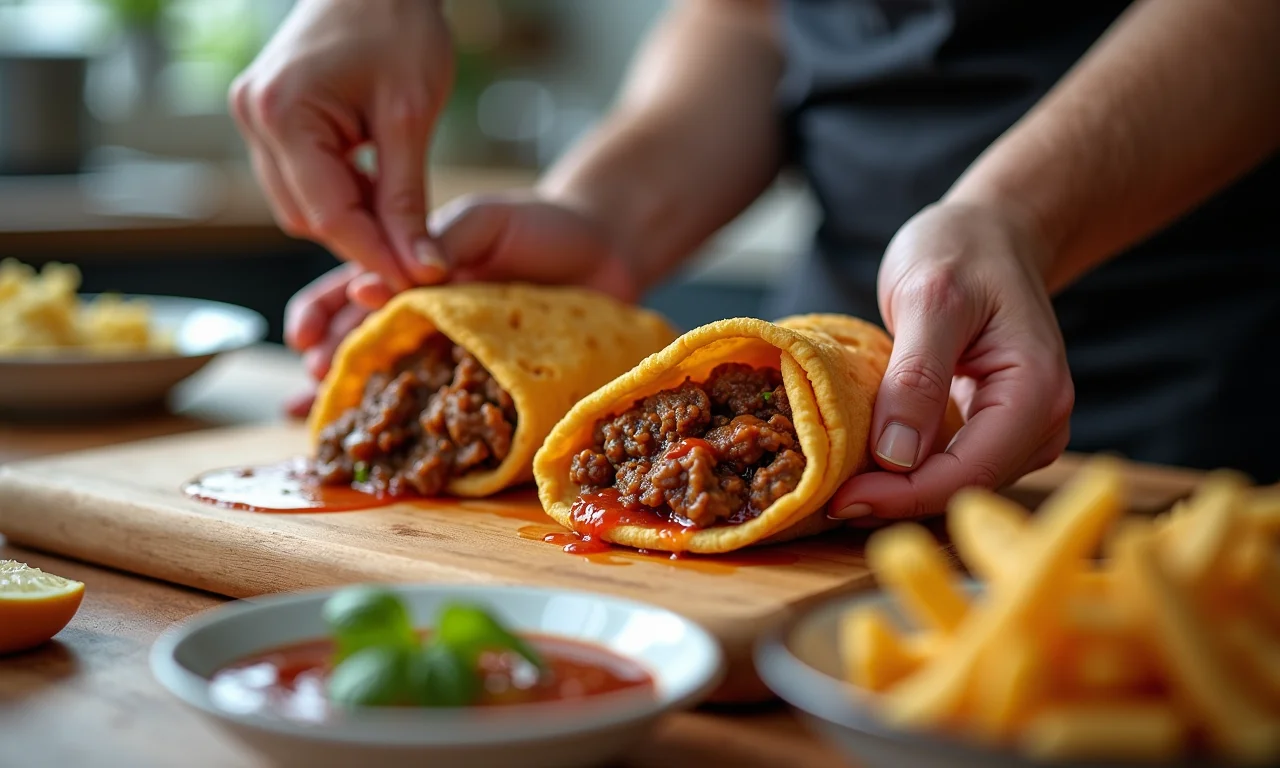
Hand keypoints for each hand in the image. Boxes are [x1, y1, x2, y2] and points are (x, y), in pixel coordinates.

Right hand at [229, 0, 453, 291]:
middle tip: (417, 256)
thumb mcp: (412, 117)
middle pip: (307, 217)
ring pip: (301, 206)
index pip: (329, 215)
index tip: (417, 282)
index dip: (375, 256)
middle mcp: (254, 118)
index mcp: (284, 114)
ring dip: (351, 220)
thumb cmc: (399, 27)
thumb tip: (422, 269)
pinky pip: (300, 180)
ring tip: (402, 219)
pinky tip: (378, 190)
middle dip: (363, 241)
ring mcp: (254, 118)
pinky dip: (340, 194)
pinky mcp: (268, 118)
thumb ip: (409, 199)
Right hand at [282, 192, 636, 416]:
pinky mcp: (491, 383)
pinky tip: (397, 452)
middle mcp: (426, 318)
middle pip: (364, 345)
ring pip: (397, 382)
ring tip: (331, 424)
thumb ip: (436, 244)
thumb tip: (373, 284)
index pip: (350, 292)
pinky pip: (453, 410)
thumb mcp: (482, 221)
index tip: (304, 337)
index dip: (321, 315)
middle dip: (332, 366)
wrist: (606, 251)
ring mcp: (457, 353)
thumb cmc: (538, 226)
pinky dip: (425, 431)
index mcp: (411, 272)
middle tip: (316, 383)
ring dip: (362, 403)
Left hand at [828, 201, 1074, 522]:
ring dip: (896, 494)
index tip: (841, 499)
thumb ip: (916, 375)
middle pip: (962, 488)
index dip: (903, 496)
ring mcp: (1018, 432)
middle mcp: (1039, 424)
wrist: (989, 234)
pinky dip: (905, 475)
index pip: (969, 471)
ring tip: (835, 488)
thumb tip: (896, 456)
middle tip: (824, 499)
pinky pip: (947, 468)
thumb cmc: (962, 251)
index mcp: (1035, 393)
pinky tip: (861, 470)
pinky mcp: (991, 431)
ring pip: (953, 486)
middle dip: (895, 501)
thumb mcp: (930, 298)